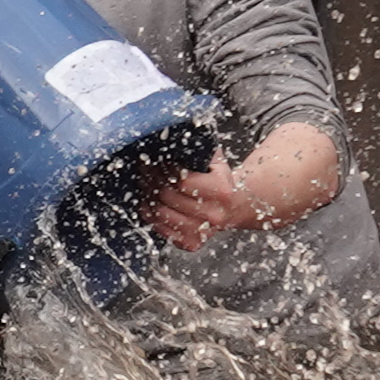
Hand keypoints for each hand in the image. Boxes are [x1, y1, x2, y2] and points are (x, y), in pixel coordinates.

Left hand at [144, 162, 272, 252]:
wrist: (235, 207)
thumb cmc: (220, 181)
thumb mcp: (215, 161)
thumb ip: (199, 150)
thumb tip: (175, 136)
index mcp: (221, 191)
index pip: (181, 180)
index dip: (164, 170)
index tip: (157, 161)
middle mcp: (214, 214)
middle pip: (168, 197)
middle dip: (152, 181)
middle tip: (145, 170)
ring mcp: (203, 232)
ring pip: (162, 214)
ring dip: (148, 198)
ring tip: (145, 186)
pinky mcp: (192, 243)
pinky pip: (162, 230)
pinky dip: (151, 216)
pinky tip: (149, 204)